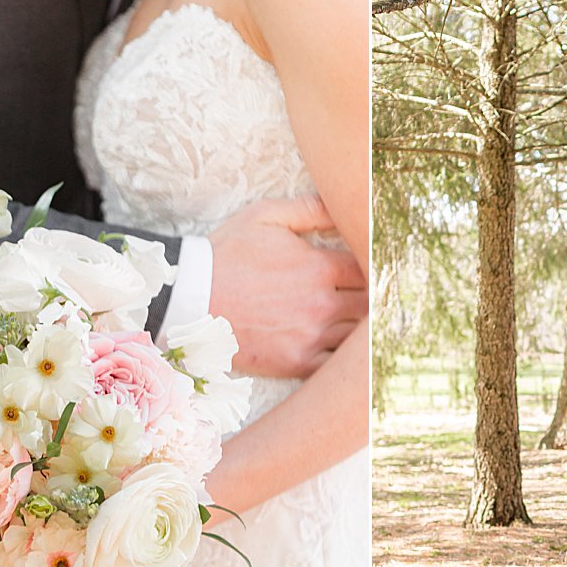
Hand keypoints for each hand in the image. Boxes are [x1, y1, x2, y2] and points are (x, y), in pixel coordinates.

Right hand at [207, 195, 366, 378]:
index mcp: (320, 267)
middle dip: (374, 297)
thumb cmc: (227, 254)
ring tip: (362, 322)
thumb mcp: (266, 216)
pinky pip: (336, 364)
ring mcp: (311, 336)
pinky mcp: (297, 362)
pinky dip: (344, 358)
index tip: (373, 267)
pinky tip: (343, 350)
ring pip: (358, 336)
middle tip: (374, 295)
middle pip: (371, 303)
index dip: (375, 267)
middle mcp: (322, 304)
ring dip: (362, 328)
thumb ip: (309, 209)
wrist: (190, 299)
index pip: (370, 268)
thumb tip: (343, 202)